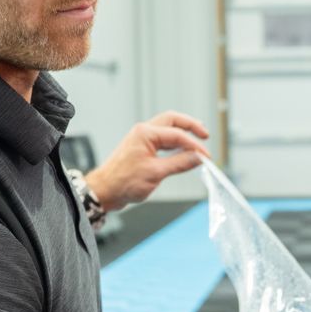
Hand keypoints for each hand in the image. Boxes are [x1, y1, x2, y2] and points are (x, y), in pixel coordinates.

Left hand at [86, 112, 209, 211]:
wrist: (105, 191)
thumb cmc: (123, 182)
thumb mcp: (156, 173)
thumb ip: (180, 163)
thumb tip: (197, 158)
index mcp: (146, 133)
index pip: (177, 135)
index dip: (194, 145)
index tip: (206, 156)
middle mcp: (144, 132)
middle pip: (172, 120)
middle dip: (190, 126)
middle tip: (205, 134)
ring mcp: (142, 140)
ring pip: (167, 129)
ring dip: (183, 133)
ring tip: (197, 140)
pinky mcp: (142, 149)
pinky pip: (162, 140)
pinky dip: (175, 143)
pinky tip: (183, 151)